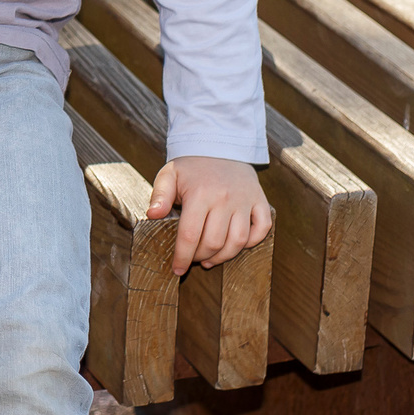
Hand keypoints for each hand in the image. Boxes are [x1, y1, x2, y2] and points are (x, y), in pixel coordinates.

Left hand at [150, 155, 272, 272]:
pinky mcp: (260, 200)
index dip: (183, 256)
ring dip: (224, 256)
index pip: (190, 235)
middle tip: (193, 258)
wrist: (219, 145)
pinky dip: (251, 243)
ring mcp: (245, 200)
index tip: (177, 269)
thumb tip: (152, 215)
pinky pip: (262, 230)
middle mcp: (225, 199)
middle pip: (214, 242)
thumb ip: (159, 195)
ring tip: (210, 259)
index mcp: (200, 194)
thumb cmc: (191, 166)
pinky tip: (235, 245)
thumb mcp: (169, 174)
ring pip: (238, 241)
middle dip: (201, 257)